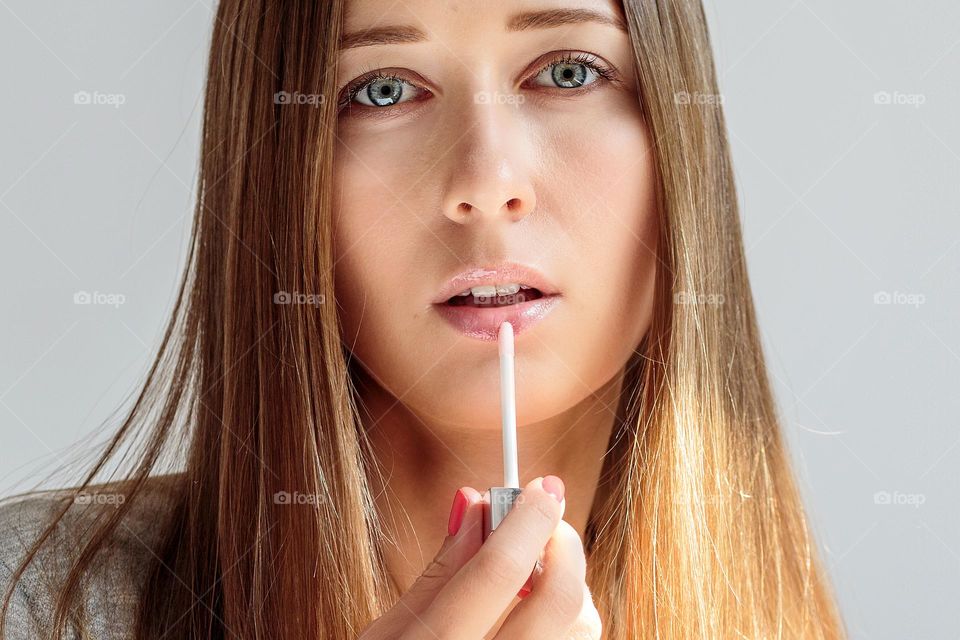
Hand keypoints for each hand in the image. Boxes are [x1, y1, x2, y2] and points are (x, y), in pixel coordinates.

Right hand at [359, 475, 602, 638]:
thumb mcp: (388, 632)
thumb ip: (441, 569)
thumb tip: (477, 502)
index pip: (497, 573)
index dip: (527, 519)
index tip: (544, 487)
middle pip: (558, 601)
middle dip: (562, 546)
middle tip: (545, 523)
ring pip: (583, 631)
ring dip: (570, 590)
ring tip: (533, 581)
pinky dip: (568, 627)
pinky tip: (534, 622)